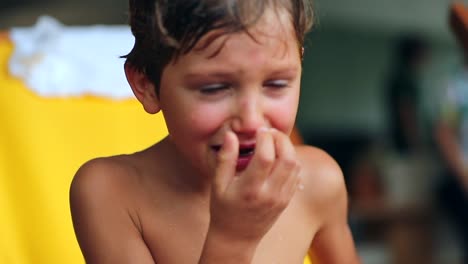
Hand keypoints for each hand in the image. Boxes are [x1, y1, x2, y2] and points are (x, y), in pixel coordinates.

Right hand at [208, 128, 301, 244]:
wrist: (236, 237)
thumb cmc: (223, 209)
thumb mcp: (218, 184)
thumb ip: (225, 159)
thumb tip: (231, 135)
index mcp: (250, 189)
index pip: (266, 157)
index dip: (265, 138)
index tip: (259, 130)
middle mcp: (269, 194)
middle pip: (287, 158)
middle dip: (281, 139)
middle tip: (269, 132)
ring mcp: (281, 198)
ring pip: (295, 165)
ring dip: (288, 148)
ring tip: (274, 142)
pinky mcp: (287, 200)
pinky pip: (297, 175)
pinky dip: (291, 160)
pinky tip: (277, 156)